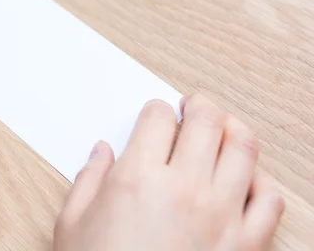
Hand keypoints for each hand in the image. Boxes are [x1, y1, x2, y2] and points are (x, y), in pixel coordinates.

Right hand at [54, 94, 284, 250]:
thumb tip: (102, 152)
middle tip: (193, 106)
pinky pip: (270, 199)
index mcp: (136, 178)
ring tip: (224, 129)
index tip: (155, 115)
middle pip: (205, 120)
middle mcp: (182, 188)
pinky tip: (246, 181)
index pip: (157, 117)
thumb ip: (88, 180)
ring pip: (243, 148)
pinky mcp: (245, 245)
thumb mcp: (72, 226)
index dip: (156, 110)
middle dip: (198, 105)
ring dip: (233, 130)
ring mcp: (220, 215)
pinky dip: (262, 182)